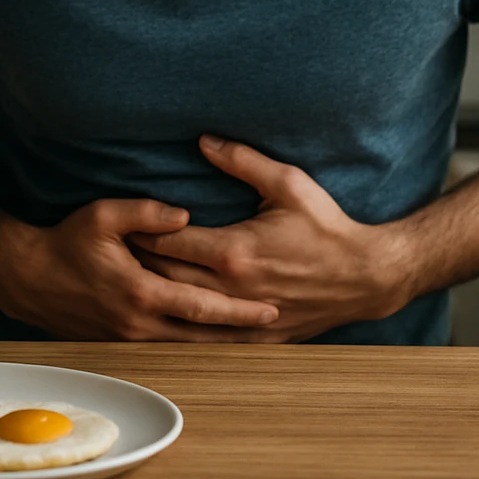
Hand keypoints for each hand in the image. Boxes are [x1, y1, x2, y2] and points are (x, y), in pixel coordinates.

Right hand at [0, 198, 280, 341]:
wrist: (27, 277)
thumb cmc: (65, 242)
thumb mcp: (102, 216)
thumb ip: (145, 213)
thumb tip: (184, 213)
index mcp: (141, 292)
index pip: (203, 306)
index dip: (240, 310)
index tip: (272, 307)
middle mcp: (139, 323)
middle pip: (204, 335)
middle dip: (243, 333)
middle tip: (279, 327)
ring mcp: (130, 336)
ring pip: (188, 346)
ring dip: (222, 342)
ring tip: (259, 336)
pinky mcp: (121, 340)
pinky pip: (168, 346)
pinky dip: (195, 343)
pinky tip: (215, 338)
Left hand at [129, 136, 415, 341]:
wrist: (367, 276)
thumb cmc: (327, 226)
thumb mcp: (288, 183)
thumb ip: (242, 161)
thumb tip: (202, 140)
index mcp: (234, 251)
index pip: (169, 243)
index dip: (140, 233)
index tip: (119, 226)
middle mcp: (233, 287)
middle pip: (167, 280)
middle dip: (139, 267)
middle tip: (112, 255)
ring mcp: (244, 315)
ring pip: (183, 313)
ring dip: (156, 300)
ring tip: (129, 287)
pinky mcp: (258, 335)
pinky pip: (210, 338)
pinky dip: (185, 329)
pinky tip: (165, 324)